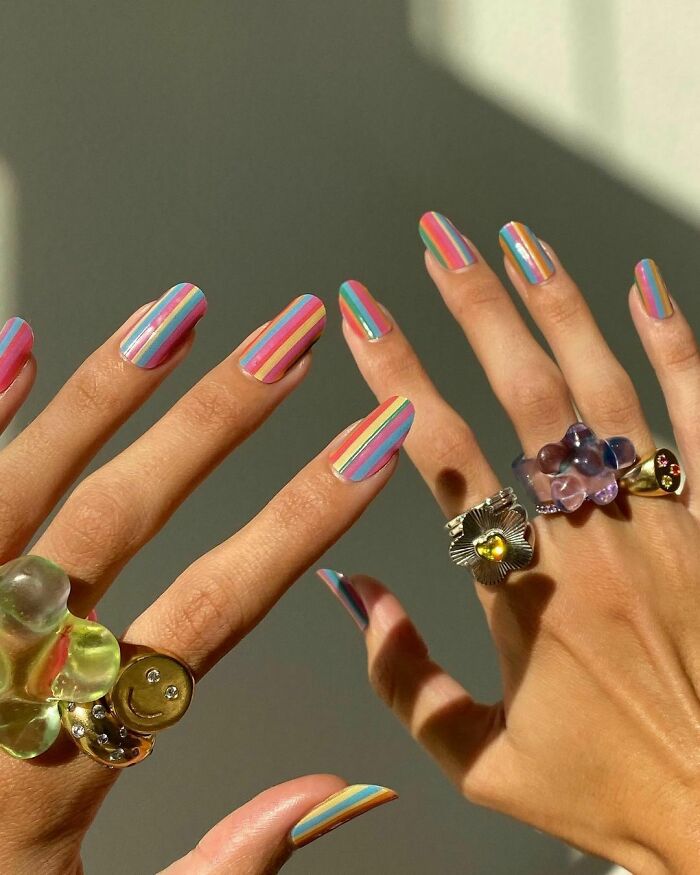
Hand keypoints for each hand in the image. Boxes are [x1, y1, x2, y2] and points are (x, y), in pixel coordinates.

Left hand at [0, 287, 407, 872]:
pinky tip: (18, 339)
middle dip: (218, 420)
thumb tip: (345, 788)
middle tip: (292, 338)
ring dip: (103, 391)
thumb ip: (224, 864)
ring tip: (180, 312)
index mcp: (57, 757)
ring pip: (21, 486)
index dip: (301, 521)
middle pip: (118, 519)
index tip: (371, 445)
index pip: (210, 612)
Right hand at [326, 218, 699, 873]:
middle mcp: (593, 538)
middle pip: (525, 394)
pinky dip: (677, 346)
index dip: (392, 374)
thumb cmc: (608, 790)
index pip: (439, 452)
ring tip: (518, 239)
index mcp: (525, 589)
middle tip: (440, 238)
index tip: (359, 315)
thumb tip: (352, 593)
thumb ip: (402, 678)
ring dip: (560, 305)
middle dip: (475, 306)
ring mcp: (666, 523)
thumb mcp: (480, 762)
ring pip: (607, 388)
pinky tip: (649, 287)